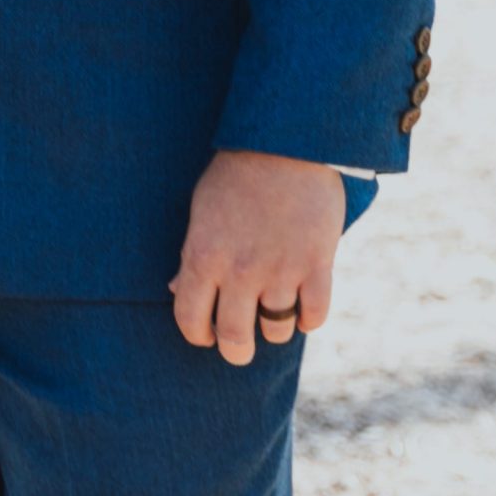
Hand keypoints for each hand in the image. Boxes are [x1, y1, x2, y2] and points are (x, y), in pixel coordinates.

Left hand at [170, 149, 343, 364]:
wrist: (284, 144)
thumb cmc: (234, 175)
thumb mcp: (200, 212)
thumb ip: (191, 256)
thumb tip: (177, 290)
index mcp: (203, 257)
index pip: (190, 318)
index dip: (197, 335)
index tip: (205, 336)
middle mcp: (239, 271)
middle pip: (235, 338)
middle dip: (236, 351)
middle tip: (240, 348)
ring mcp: (281, 270)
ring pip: (276, 330)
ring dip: (273, 329)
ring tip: (272, 317)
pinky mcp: (318, 265)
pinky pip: (314, 315)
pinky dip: (308, 319)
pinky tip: (303, 310)